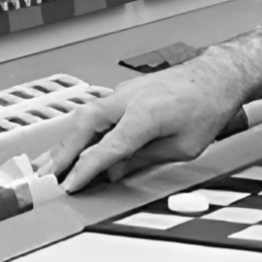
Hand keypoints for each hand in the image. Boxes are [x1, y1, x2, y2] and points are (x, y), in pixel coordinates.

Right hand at [52, 26, 261, 192]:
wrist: (216, 76)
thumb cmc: (207, 108)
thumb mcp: (182, 148)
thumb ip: (144, 159)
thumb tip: (115, 170)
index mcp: (145, 115)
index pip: (106, 148)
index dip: (85, 170)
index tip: (69, 185)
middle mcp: (128, 100)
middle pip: (84, 127)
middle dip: (62, 154)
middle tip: (45, 177)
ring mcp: (124, 93)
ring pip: (84, 116)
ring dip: (66, 141)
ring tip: (48, 165)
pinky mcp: (124, 93)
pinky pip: (94, 112)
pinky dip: (80, 130)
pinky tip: (72, 145)